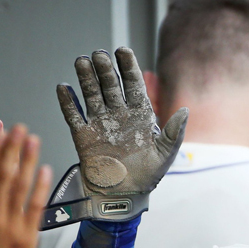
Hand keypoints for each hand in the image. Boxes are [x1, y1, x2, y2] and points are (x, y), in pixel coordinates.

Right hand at [0, 120, 51, 247]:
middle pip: (1, 173)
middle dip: (9, 148)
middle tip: (17, 128)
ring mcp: (10, 223)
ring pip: (19, 185)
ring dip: (26, 160)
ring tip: (33, 140)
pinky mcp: (27, 235)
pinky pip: (35, 206)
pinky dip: (40, 187)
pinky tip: (45, 170)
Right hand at [56, 48, 187, 221]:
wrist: (124, 197)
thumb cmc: (148, 176)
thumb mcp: (166, 154)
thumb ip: (175, 132)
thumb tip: (185, 110)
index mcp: (141, 116)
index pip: (134, 85)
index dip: (129, 67)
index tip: (123, 50)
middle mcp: (119, 115)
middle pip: (111, 85)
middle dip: (105, 69)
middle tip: (99, 54)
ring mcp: (100, 124)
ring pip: (92, 95)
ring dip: (86, 78)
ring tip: (82, 61)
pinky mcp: (83, 136)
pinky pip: (73, 115)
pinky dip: (68, 102)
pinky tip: (63, 87)